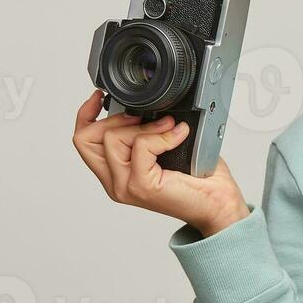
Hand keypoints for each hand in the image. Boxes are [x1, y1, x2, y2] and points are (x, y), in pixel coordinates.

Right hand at [73, 89, 250, 235]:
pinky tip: (179, 135)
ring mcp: (125, 186)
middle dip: (117, 119)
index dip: (86, 115)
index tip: (100, 97)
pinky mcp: (140, 185)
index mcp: (117, 174)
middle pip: (87, 138)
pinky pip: (141, 145)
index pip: (83, 142)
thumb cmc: (199, 181)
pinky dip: (162, 135)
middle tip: (145, 118)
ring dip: (145, 126)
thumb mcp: (166, 150)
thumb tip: (145, 107)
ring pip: (113, 138)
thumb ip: (146, 133)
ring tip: (169, 129)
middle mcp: (116, 182)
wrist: (218, 206)